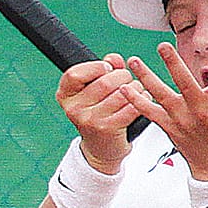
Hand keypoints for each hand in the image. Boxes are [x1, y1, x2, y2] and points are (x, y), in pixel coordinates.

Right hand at [58, 55, 143, 171]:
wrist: (101, 148)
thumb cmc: (98, 113)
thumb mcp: (93, 90)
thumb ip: (103, 69)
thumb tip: (114, 59)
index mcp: (65, 96)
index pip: (74, 74)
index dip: (95, 67)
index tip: (107, 68)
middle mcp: (74, 109)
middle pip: (104, 81)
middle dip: (123, 76)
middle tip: (127, 79)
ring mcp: (90, 120)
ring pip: (122, 92)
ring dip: (136, 87)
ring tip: (137, 90)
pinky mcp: (107, 129)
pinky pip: (131, 107)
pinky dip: (142, 100)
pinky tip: (142, 100)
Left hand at [124, 44, 207, 179]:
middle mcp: (199, 109)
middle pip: (184, 84)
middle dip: (173, 65)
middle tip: (163, 46)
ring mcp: (181, 118)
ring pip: (160, 95)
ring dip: (145, 78)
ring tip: (133, 61)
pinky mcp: (168, 127)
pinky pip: (148, 113)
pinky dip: (135, 101)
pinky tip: (123, 88)